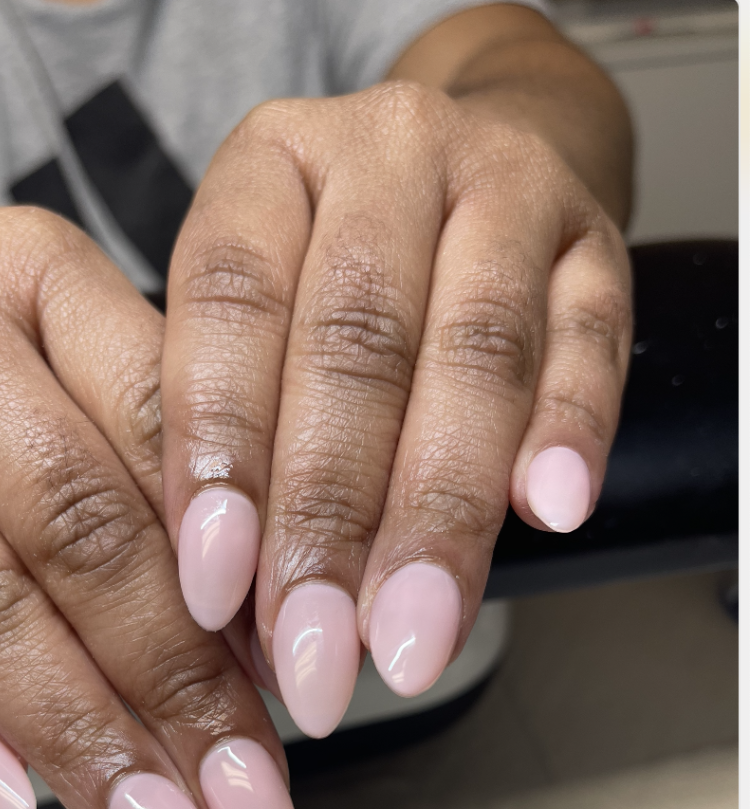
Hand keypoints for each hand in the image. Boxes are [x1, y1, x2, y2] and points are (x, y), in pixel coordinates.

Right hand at [0, 205, 298, 808]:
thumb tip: (263, 645)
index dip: (238, 567)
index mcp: (37, 273)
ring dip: (77, 733)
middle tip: (250, 803)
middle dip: (175, 685)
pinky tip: (20, 796)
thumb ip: (157, 462)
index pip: (162, 426)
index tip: (304, 686)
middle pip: (74, 524)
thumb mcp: (63, 340)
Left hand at [160, 82, 631, 736]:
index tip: (215, 592)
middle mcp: (386, 154)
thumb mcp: (255, 316)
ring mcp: (503, 188)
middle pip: (356, 343)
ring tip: (410, 634)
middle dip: (331, 521)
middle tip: (315, 653)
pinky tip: (548, 514)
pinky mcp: (594, 244)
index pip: (232, 304)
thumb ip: (239, 430)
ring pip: (473, 352)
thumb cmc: (330, 273)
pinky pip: (589, 343)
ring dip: (441, 511)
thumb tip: (234, 604)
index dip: (222, 455)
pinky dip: (569, 432)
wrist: (460, 180)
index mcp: (270, 164)